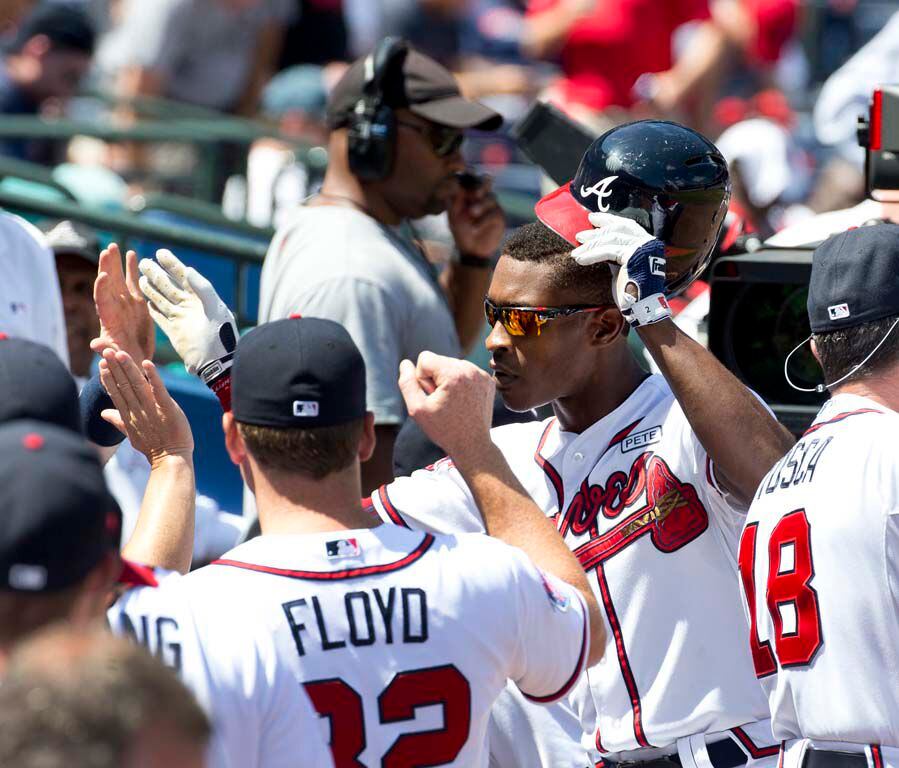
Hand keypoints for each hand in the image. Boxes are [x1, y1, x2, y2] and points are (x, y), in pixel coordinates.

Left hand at [91, 243, 155, 360]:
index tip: (104, 275)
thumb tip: (95, 345)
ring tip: (115, 246)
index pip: (102, 299)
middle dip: (107, 267)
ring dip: (116, 263)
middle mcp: (115, 306)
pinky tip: (132, 254)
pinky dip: (132, 268)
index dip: (102, 288)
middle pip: (108, 283)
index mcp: (108, 318)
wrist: (135, 359)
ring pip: (119, 278)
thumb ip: (106, 348)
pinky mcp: (137, 302)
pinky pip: (133, 281)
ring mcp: (125, 302)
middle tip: (107, 250)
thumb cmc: (123, 358)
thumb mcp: (114, 354)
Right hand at [99, 348, 192, 466]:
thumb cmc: (153, 446)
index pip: (116, 392)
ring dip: (128, 369)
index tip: (101, 363)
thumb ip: (117, 420)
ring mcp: (152, 410)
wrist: (171, 460)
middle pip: (124, 385)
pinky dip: (153, 377)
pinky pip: (159, 391)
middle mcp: (137, 410)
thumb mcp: (131, 433)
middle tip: (106, 350)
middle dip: (115, 367)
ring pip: (137, 385)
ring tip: (120, 353)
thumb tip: (103, 413)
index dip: (109, 377)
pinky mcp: (167, 409)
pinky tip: (147, 364)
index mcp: (129, 415)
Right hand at [138, 249, 237, 384]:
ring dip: (151, 289)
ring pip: (163, 300)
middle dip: (157, 274)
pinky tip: (145, 301)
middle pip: (169, 286)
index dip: (172, 264)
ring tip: (140, 277)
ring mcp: (181, 319)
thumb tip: (188, 269)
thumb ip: (203, 289)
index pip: (184, 276)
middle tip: (142, 262)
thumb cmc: (220, 336)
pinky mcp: (174, 332)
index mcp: (201, 298)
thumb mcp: (215, 309)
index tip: (160, 252)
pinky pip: (161, 318)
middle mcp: (190, 306)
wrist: (217, 363)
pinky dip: (153, 309)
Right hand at [398, 351, 494, 458]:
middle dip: (435, 378)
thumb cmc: (444, 429)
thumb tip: (405, 363)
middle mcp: (470, 369)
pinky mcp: (487, 380)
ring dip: (448, 381)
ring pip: (452, 366)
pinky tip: (463, 401)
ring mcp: (481, 374)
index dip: (421, 378)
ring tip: (453, 402)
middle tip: (443, 402)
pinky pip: (465, 372)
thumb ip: (407, 383)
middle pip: (439, 360)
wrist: (473, 445)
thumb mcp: (417, 409)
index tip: (431, 396)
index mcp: (453, 373)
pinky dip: (461, 383)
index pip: (424, 358)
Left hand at [448, 176, 504, 259]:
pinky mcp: (499, 217)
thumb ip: (454, 201)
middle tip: (475, 192)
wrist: (471, 250)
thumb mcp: (453, 217)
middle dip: (482, 184)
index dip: (469, 174)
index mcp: (470, 193)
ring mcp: (492, 205)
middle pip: (486, 180)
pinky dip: (484, 220)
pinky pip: (494, 214)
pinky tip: (475, 228)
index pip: (471, 178)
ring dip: (481, 205)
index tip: (462, 178)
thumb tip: (455, 184)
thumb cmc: (460, 231)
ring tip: (472, 213)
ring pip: (491, 197)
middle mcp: (482, 196)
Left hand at [571, 212, 671, 326]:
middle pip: (617, 229)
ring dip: (590, 245)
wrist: (641, 307)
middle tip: (579, 236)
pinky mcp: (634, 256)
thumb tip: (597, 244)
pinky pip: (608, 251)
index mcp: (646, 242)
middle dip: (596, 232)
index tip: (592, 218)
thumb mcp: (621, 266)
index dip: (608, 219)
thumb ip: (614, 253)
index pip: (625, 224)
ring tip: (576, 252)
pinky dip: (592, 255)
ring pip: (611, 239)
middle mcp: (647, 242)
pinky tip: (580, 259)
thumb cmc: (631, 290)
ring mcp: (642, 247)